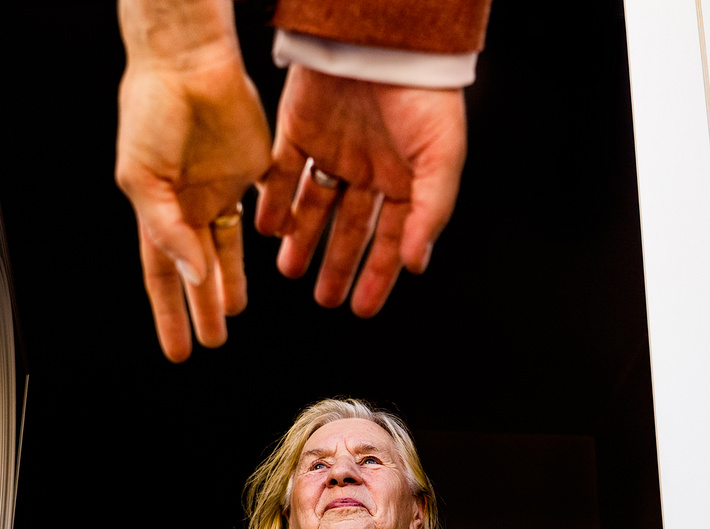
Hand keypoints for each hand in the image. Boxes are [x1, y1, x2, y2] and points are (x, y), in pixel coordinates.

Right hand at [115, 14, 270, 361]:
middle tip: (214, 341)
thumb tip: (194, 275)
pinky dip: (272, 233)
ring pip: (229, 247)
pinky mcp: (254, 167)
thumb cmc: (151, 110)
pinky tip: (278, 254)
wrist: (187, 63)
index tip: (178, 350)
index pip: (162, 276)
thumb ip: (168, 230)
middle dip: (203, 308)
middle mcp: (189, 204)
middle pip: (197, 270)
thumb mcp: (143, 177)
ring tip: (235, 310)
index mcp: (157, 210)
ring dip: (233, 280)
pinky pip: (265, 208)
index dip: (170, 315)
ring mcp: (221, 187)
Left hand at [255, 66, 467, 316]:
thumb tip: (416, 265)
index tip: (362, 308)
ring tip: (290, 271)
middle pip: (349, 229)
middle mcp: (367, 169)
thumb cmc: (423, 94)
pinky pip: (282, 174)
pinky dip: (274, 202)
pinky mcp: (298, 129)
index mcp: (405, 179)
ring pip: (313, 206)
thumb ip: (430, 215)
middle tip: (325, 299)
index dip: (377, 275)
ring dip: (302, 241)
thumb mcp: (442, 160)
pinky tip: (268, 229)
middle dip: (337, 266)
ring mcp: (332, 149)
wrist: (384, 39)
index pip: (390, 239)